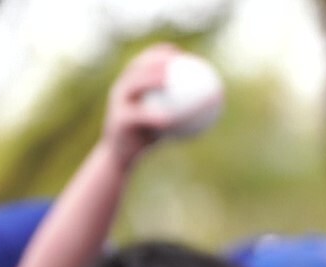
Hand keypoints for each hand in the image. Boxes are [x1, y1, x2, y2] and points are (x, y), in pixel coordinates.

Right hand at [102, 44, 186, 167]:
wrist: (122, 156)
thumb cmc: (147, 137)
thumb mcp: (165, 121)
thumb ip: (179, 108)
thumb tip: (207, 102)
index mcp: (131, 85)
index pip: (143, 62)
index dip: (158, 52)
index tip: (178, 51)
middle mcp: (121, 90)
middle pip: (137, 68)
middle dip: (153, 60)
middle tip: (173, 61)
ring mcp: (118, 104)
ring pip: (133, 86)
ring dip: (149, 80)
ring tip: (167, 81)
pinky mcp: (118, 121)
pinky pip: (138, 116)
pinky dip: (153, 116)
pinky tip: (169, 118)